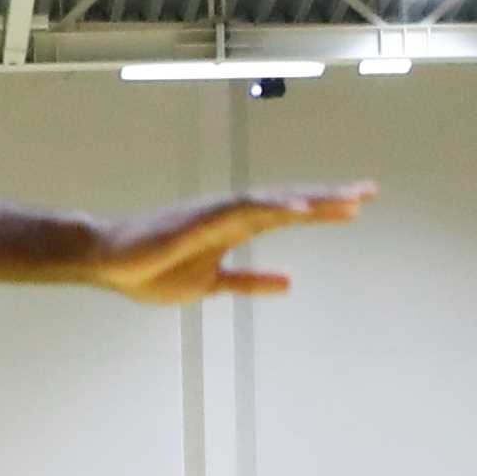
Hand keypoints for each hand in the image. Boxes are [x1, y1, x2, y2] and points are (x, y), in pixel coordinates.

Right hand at [85, 188, 369, 304]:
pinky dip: (275, 207)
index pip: (287, 213)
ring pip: (274, 202)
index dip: (323, 209)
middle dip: (330, 197)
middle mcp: (232, 214)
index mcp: (235, 228)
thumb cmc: (151, 268)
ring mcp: (217, 214)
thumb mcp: (211, 284)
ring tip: (347, 201)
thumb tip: (288, 283)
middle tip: (369, 191)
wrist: (108, 260)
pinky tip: (302, 208)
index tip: (356, 205)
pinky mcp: (201, 219)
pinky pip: (244, 211)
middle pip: (289, 202)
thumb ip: (248, 281)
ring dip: (311, 201)